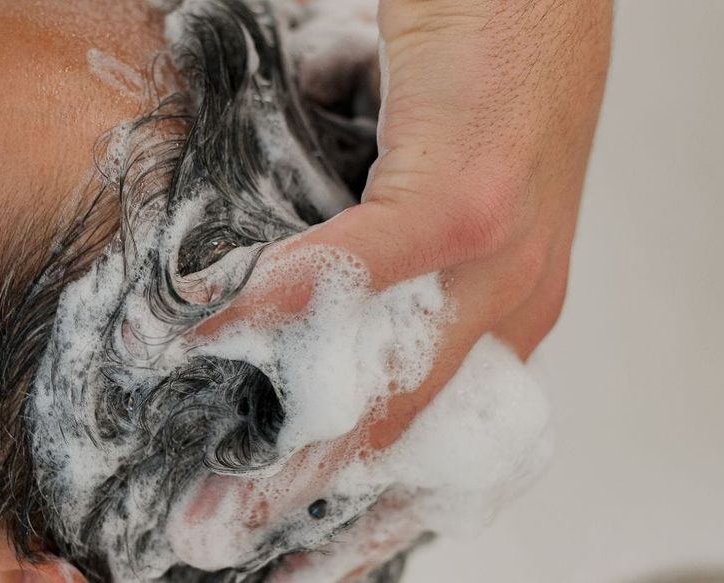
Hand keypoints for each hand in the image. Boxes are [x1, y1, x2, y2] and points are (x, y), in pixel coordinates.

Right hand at [185, 0, 610, 575]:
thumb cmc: (476, 86)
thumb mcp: (428, 206)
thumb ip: (378, 272)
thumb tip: (289, 311)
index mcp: (503, 314)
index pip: (431, 438)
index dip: (362, 502)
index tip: (293, 543)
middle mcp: (511, 305)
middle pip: (402, 434)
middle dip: (307, 499)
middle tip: (219, 535)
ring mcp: (500, 260)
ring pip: (388, 383)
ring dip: (290, 441)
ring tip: (214, 489)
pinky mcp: (467, 196)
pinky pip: (359, 267)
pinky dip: (279, 300)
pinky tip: (212, 324)